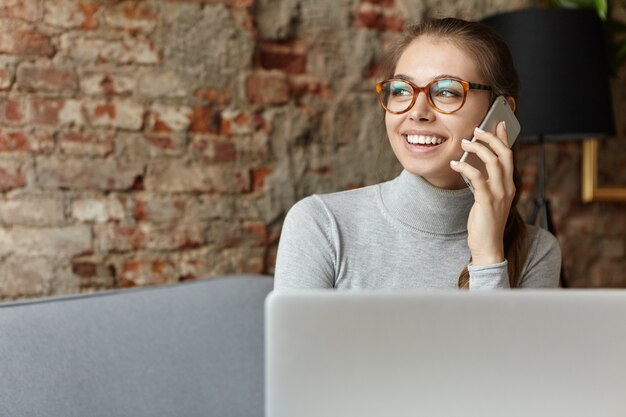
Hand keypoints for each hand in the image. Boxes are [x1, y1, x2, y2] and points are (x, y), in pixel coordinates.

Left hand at [449, 122, 514, 264]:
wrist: (488, 246)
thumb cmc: (485, 222)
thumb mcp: (487, 198)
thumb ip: (485, 182)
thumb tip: (474, 163)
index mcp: (509, 185)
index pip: (509, 156)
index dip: (504, 138)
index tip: (497, 124)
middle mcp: (508, 187)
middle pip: (504, 155)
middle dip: (491, 138)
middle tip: (477, 129)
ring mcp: (499, 195)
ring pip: (493, 163)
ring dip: (478, 149)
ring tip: (464, 143)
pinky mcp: (487, 202)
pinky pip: (478, 178)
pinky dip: (466, 167)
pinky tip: (455, 164)